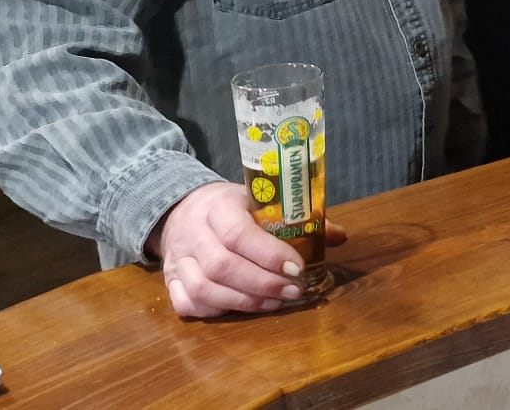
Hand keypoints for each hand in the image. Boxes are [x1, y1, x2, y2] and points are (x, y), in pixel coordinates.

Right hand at [148, 182, 307, 317]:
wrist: (181, 208)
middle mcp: (192, 234)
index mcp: (217, 207)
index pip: (238, 234)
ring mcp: (177, 260)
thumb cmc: (232, 207)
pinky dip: (215, 310)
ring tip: (274, 303)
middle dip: (262, 284)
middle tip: (292, 291)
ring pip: (204, 289)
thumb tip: (339, 236)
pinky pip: (187, 303)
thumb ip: (297, 218)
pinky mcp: (170, 280)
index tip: (298, 267)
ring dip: (244, 302)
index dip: (269, 255)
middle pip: (222, 266)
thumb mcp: (260, 200)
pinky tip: (242, 307)